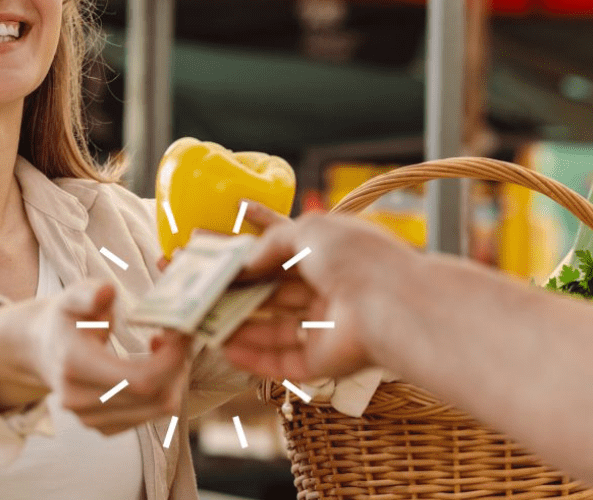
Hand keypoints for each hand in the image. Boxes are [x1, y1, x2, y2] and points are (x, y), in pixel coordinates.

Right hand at [32, 280, 190, 435]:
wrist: (42, 348)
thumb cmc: (65, 318)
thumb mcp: (73, 296)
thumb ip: (88, 293)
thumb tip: (107, 292)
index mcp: (75, 365)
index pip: (139, 380)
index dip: (171, 361)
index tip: (182, 332)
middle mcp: (79, 400)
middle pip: (154, 398)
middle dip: (178, 366)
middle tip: (181, 336)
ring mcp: (90, 419)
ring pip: (157, 410)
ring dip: (173, 379)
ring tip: (165, 347)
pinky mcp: (102, 427)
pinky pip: (148, 417)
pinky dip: (161, 392)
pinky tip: (152, 366)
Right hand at [221, 205, 416, 381]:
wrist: (392, 304)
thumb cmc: (355, 258)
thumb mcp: (308, 230)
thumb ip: (272, 242)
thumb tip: (245, 261)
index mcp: (328, 257)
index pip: (280, 255)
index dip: (247, 256)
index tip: (212, 256)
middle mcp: (327, 292)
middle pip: (272, 295)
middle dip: (236, 293)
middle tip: (199, 292)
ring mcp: (324, 329)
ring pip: (273, 331)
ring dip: (238, 326)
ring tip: (203, 322)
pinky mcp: (322, 363)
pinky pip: (282, 363)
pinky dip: (253, 358)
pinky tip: (225, 348)